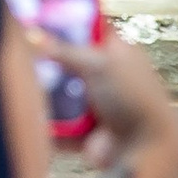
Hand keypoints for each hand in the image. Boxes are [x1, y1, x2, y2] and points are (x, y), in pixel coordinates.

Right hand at [38, 30, 177, 177]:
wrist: (142, 147)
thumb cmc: (134, 98)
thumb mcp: (99, 64)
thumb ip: (67, 51)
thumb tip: (39, 38)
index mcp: (119, 53)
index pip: (92, 33)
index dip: (70, 30)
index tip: (45, 30)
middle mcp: (109, 77)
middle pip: (72, 67)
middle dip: (54, 69)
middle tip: (35, 66)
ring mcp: (98, 105)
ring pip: (64, 97)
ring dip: (52, 99)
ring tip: (37, 95)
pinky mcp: (87, 131)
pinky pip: (62, 125)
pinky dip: (54, 126)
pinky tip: (43, 122)